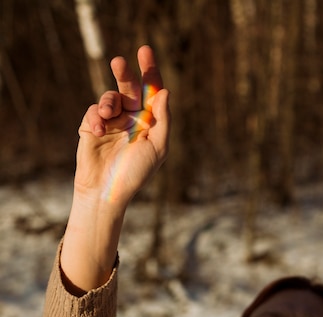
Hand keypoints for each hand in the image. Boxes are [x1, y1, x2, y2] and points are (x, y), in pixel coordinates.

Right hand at [75, 45, 169, 205]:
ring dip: (108, 101)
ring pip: (110, 98)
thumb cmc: (135, 174)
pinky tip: (98, 132)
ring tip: (108, 114)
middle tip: (119, 61)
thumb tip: (164, 91)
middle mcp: (131, 119)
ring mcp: (111, 123)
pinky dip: (96, 118)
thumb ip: (163, 120)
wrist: (107, 192)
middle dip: (125, 73)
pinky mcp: (91, 128)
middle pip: (129, 88)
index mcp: (149, 123)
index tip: (144, 51)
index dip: (149, 71)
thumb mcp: (157, 148)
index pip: (151, 92)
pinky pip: (94, 112)